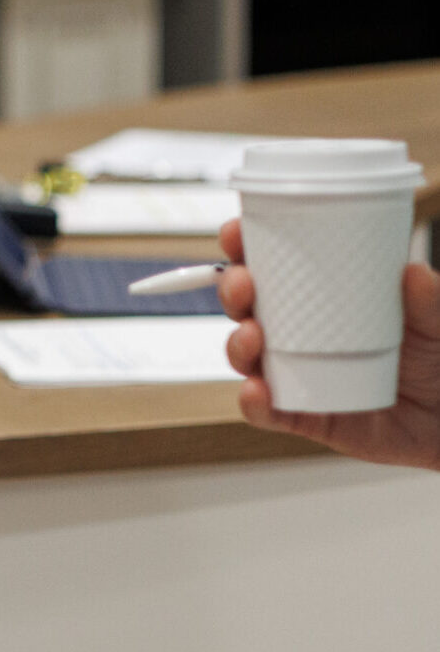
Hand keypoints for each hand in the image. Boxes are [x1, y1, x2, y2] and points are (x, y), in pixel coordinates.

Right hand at [220, 217, 439, 468]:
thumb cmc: (439, 362)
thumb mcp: (436, 321)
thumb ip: (428, 300)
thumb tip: (413, 272)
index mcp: (325, 301)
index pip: (274, 269)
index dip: (245, 249)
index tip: (236, 233)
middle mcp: (303, 336)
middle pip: (248, 308)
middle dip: (232, 292)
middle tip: (243, 284)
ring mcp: (301, 376)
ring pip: (249, 357)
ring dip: (237, 343)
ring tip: (251, 336)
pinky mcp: (308, 417)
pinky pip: (269, 412)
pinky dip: (254, 402)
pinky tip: (256, 390)